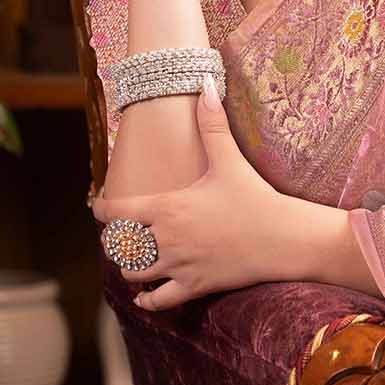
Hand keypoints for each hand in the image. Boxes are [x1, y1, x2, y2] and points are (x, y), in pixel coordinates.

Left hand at [92, 82, 323, 309]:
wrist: (284, 237)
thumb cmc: (256, 198)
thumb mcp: (230, 160)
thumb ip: (212, 124)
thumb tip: (204, 83)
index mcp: (167, 207)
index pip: (115, 212)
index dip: (102, 209)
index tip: (101, 206)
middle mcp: (166, 238)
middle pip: (119, 245)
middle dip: (116, 240)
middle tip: (122, 234)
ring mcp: (179, 265)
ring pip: (132, 273)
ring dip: (130, 266)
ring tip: (137, 259)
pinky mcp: (195, 285)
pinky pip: (158, 301)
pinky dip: (147, 299)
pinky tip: (147, 294)